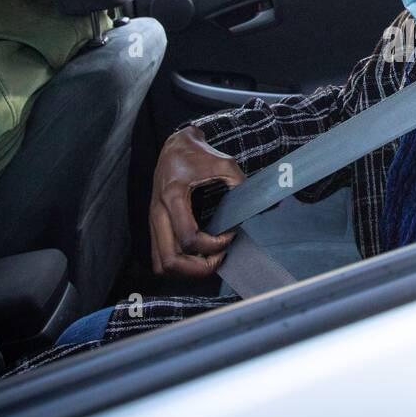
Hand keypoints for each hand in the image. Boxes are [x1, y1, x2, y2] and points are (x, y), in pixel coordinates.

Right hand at [148, 125, 246, 277]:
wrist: (175, 146)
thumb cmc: (197, 155)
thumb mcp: (224, 163)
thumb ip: (241, 184)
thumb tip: (262, 204)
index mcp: (173, 197)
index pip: (190, 239)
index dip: (214, 245)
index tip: (230, 235)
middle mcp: (158, 212)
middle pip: (171, 261)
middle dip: (199, 268)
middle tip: (220, 257)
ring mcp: (153, 221)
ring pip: (162, 264)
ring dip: (187, 270)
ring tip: (209, 258)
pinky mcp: (154, 226)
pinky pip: (159, 257)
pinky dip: (178, 265)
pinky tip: (197, 255)